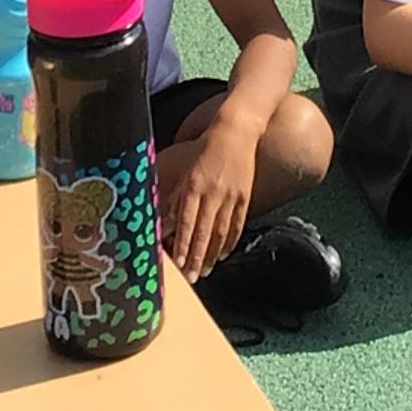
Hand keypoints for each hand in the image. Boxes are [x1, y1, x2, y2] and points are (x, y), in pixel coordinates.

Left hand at [163, 115, 260, 278]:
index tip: (178, 263)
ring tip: (205, 271)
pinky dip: (230, 242)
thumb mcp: (186, 172)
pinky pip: (236, 224)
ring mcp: (231, 196)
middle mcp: (213, 193)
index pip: (187, 221)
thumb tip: (165, 224)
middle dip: (196, 257)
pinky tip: (222, 255)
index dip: (182, 244)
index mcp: (195, 185)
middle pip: (203, 232)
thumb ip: (176, 199)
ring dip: (212, 255)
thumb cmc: (205, 151)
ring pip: (220, 233)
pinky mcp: (245, 197)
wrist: (236, 132)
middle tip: (191, 278)